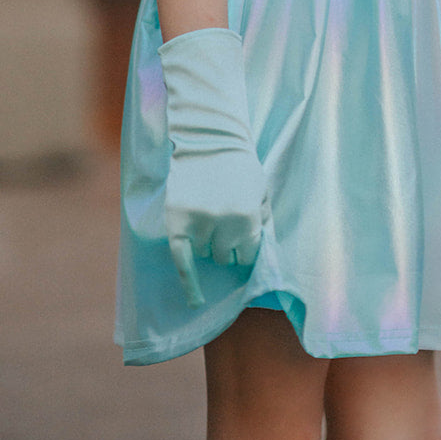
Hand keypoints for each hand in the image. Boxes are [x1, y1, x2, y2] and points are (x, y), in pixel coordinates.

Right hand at [165, 140, 270, 306]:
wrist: (208, 139)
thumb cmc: (239, 165)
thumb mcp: (261, 190)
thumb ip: (263, 220)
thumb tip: (263, 252)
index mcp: (249, 219)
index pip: (249, 256)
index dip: (244, 250)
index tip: (240, 246)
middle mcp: (225, 226)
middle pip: (224, 257)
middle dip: (224, 244)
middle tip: (221, 222)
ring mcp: (199, 224)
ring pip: (204, 254)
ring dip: (205, 242)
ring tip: (206, 215)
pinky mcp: (177, 221)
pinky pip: (182, 260)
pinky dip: (189, 281)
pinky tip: (195, 300)